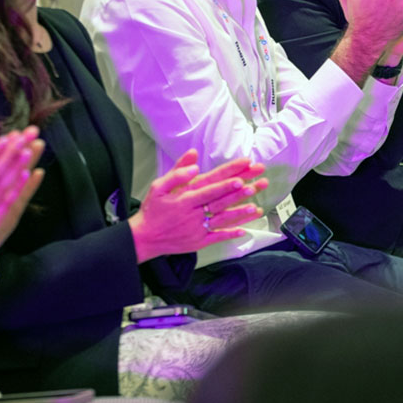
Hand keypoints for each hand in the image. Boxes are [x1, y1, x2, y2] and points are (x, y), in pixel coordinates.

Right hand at [129, 150, 266, 262]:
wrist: (143, 239)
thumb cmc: (152, 211)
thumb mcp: (158, 186)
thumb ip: (177, 172)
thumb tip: (194, 160)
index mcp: (185, 198)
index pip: (211, 185)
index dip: (227, 177)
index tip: (243, 170)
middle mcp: (193, 213)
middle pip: (221, 199)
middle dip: (242, 190)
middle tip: (259, 182)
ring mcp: (197, 229)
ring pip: (222, 218)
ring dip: (240, 212)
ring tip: (257, 205)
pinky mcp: (198, 242)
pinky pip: (217, 237)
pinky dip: (230, 234)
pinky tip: (244, 230)